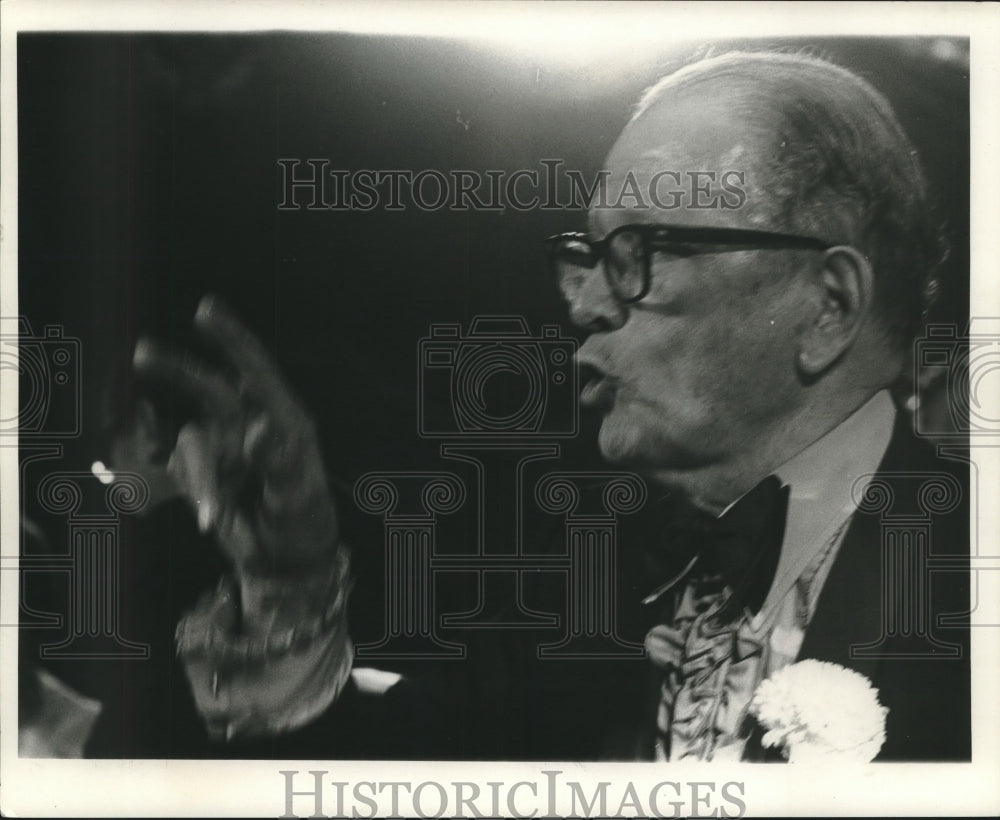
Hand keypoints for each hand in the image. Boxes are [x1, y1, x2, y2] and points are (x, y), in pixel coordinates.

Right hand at [133, 294, 339, 576]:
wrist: (286, 560)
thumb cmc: (303, 519)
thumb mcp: (299, 494)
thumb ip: (280, 460)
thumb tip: (260, 427)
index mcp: (284, 420)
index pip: (256, 370)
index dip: (231, 338)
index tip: (205, 310)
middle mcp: (250, 426)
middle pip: (208, 389)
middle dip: (177, 371)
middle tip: (142, 354)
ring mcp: (223, 449)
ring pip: (190, 445)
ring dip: (199, 479)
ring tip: (217, 517)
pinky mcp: (203, 474)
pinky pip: (182, 474)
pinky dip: (194, 494)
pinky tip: (212, 521)